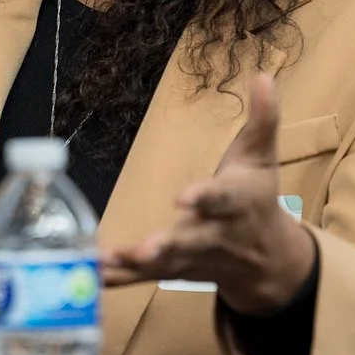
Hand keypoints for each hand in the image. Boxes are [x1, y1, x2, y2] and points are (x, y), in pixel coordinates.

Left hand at [103, 74, 317, 316]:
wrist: (265, 259)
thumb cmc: (257, 198)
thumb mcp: (263, 157)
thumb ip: (263, 119)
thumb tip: (264, 75)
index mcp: (236, 202)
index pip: (221, 198)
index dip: (204, 197)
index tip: (184, 197)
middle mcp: (214, 234)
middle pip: (190, 240)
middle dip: (168, 244)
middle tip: (146, 249)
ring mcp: (192, 258)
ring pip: (163, 264)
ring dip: (134, 264)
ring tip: (104, 261)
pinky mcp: (172, 271)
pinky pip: (142, 278)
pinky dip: (117, 279)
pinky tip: (89, 276)